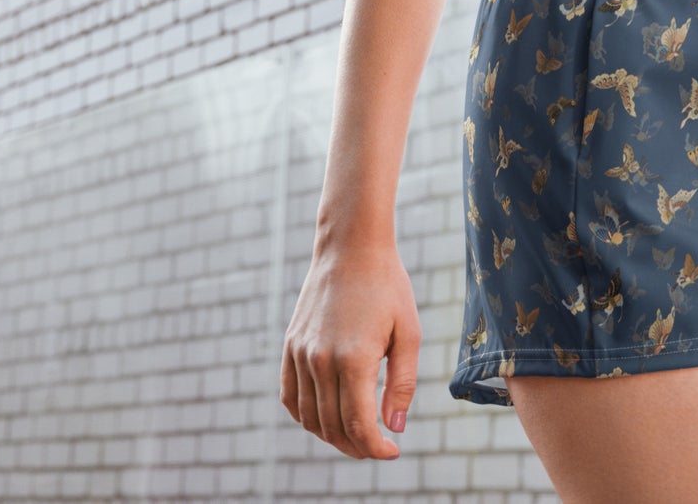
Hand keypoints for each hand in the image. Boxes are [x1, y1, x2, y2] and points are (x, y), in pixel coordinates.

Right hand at [279, 239, 419, 459]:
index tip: (392, 451)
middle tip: (377, 445)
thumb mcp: (408, 332)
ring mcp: (301, 353)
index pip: (358, 425)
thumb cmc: (387, 286)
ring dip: (331, 436)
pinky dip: (304, 416)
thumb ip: (402, 383)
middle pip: (333, 427)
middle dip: (357, 446)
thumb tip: (394, 428)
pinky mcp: (290, 344)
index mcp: (353, 359)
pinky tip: (324, 417)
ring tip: (355, 435)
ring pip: (309, 417)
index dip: (375, 448)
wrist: (351, 246)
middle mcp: (320, 360)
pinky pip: (289, 396)